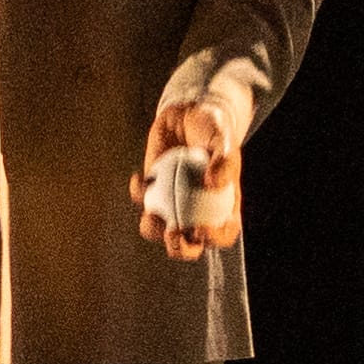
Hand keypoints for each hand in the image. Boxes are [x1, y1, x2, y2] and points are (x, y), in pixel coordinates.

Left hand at [135, 89, 242, 261]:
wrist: (188, 114)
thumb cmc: (213, 128)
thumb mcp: (223, 139)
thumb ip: (224, 159)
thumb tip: (213, 183)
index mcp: (223, 207)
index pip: (224, 233)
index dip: (214, 238)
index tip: (201, 229)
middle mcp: (199, 211)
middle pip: (192, 244)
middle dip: (181, 249)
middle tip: (173, 235)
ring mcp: (174, 204)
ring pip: (162, 230)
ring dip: (153, 230)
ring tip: (150, 216)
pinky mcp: (153, 192)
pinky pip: (143, 201)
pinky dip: (139, 193)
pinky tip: (139, 179)